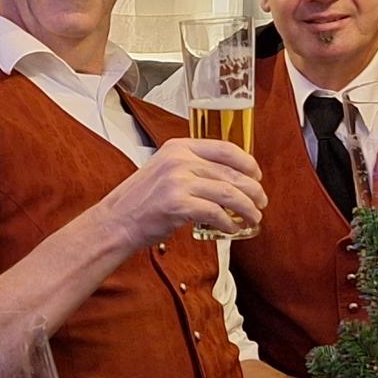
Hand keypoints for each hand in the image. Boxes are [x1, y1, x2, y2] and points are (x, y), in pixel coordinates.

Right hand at [94, 137, 264, 251]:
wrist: (116, 221)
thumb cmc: (141, 201)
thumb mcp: (164, 171)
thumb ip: (191, 168)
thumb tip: (227, 179)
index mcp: (179, 147)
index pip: (225, 148)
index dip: (247, 162)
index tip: (256, 175)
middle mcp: (179, 160)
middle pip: (231, 172)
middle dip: (253, 190)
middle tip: (260, 203)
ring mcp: (178, 181)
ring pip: (228, 193)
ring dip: (246, 208)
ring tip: (253, 218)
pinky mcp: (178, 204)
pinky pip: (215, 213)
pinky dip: (228, 223)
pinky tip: (231, 230)